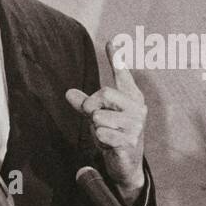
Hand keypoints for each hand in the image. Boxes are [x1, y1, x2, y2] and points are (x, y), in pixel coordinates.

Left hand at [65, 40, 147, 204]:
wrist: (126, 165)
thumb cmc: (113, 136)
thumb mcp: (98, 117)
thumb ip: (85, 104)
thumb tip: (68, 93)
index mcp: (132, 98)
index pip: (123, 75)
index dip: (117, 58)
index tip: (112, 41)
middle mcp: (137, 109)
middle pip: (104, 93)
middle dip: (91, 106)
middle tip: (93, 118)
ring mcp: (135, 126)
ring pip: (99, 116)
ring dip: (96, 128)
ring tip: (106, 135)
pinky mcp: (129, 142)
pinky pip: (101, 133)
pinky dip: (100, 140)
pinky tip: (109, 145)